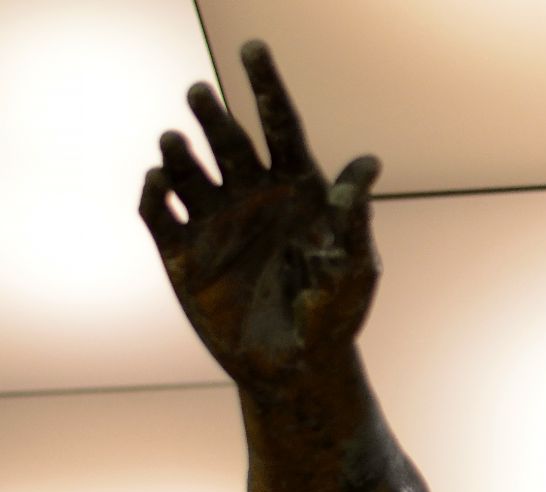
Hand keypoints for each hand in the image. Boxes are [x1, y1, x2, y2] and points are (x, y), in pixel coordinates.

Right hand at [141, 41, 380, 387]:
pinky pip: (160, 212)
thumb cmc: (336, 317)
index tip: (253, 47)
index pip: (279, 123)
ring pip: (188, 169)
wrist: (298, 369)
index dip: (266, 85)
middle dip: (212, 114)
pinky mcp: (183, 252)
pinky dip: (155, 193)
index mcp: (298, 188)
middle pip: (228, 139)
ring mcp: (215, 220)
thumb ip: (354, 218)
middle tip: (200, 94)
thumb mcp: (355, 267)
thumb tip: (367, 165)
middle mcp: (253, 194)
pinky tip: (160, 183)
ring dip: (179, 151)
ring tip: (177, 142)